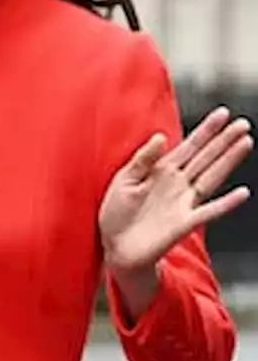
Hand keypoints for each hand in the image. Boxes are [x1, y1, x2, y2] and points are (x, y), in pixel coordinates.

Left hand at [99, 106, 252, 274]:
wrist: (116, 247)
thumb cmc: (117, 213)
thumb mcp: (123, 180)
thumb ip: (142, 159)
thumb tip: (160, 137)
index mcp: (161, 171)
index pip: (189, 146)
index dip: (206, 130)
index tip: (222, 113)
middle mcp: (177, 184)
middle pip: (206, 158)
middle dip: (224, 140)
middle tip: (243, 123)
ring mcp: (183, 203)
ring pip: (212, 177)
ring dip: (228, 161)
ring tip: (245, 143)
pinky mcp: (184, 223)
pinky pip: (209, 212)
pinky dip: (226, 204)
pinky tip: (242, 193)